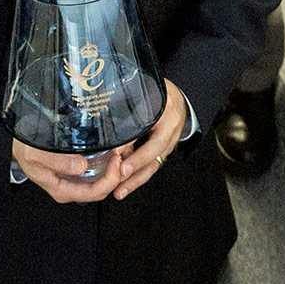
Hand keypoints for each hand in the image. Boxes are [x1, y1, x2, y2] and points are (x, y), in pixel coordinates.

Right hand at [11, 137, 127, 203]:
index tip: (116, 160)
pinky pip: (95, 173)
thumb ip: (58, 162)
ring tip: (119, 151)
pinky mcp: (75, 172)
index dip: (110, 179)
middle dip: (115, 175)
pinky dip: (105, 164)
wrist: (16, 144)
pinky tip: (109, 151)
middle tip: (120, 153)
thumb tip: (81, 166)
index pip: (94, 192)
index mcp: (62, 190)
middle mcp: (69, 188)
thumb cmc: (24, 150)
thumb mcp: (36, 154)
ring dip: (112, 170)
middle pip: (100, 190)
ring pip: (100, 182)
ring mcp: (73, 181)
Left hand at [112, 79, 188, 199]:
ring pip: (153, 165)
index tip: (120, 162)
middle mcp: (171, 133)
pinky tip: (124, 184)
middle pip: (154, 157)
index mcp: (168, 116)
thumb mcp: (147, 92)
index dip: (138, 155)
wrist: (178, 97)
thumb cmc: (159, 91)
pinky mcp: (163, 150)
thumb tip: (106, 126)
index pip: (155, 140)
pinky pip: (151, 164)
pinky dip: (137, 175)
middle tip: (119, 182)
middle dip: (136, 173)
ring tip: (119, 192)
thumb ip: (130, 106)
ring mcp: (169, 143)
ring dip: (135, 180)